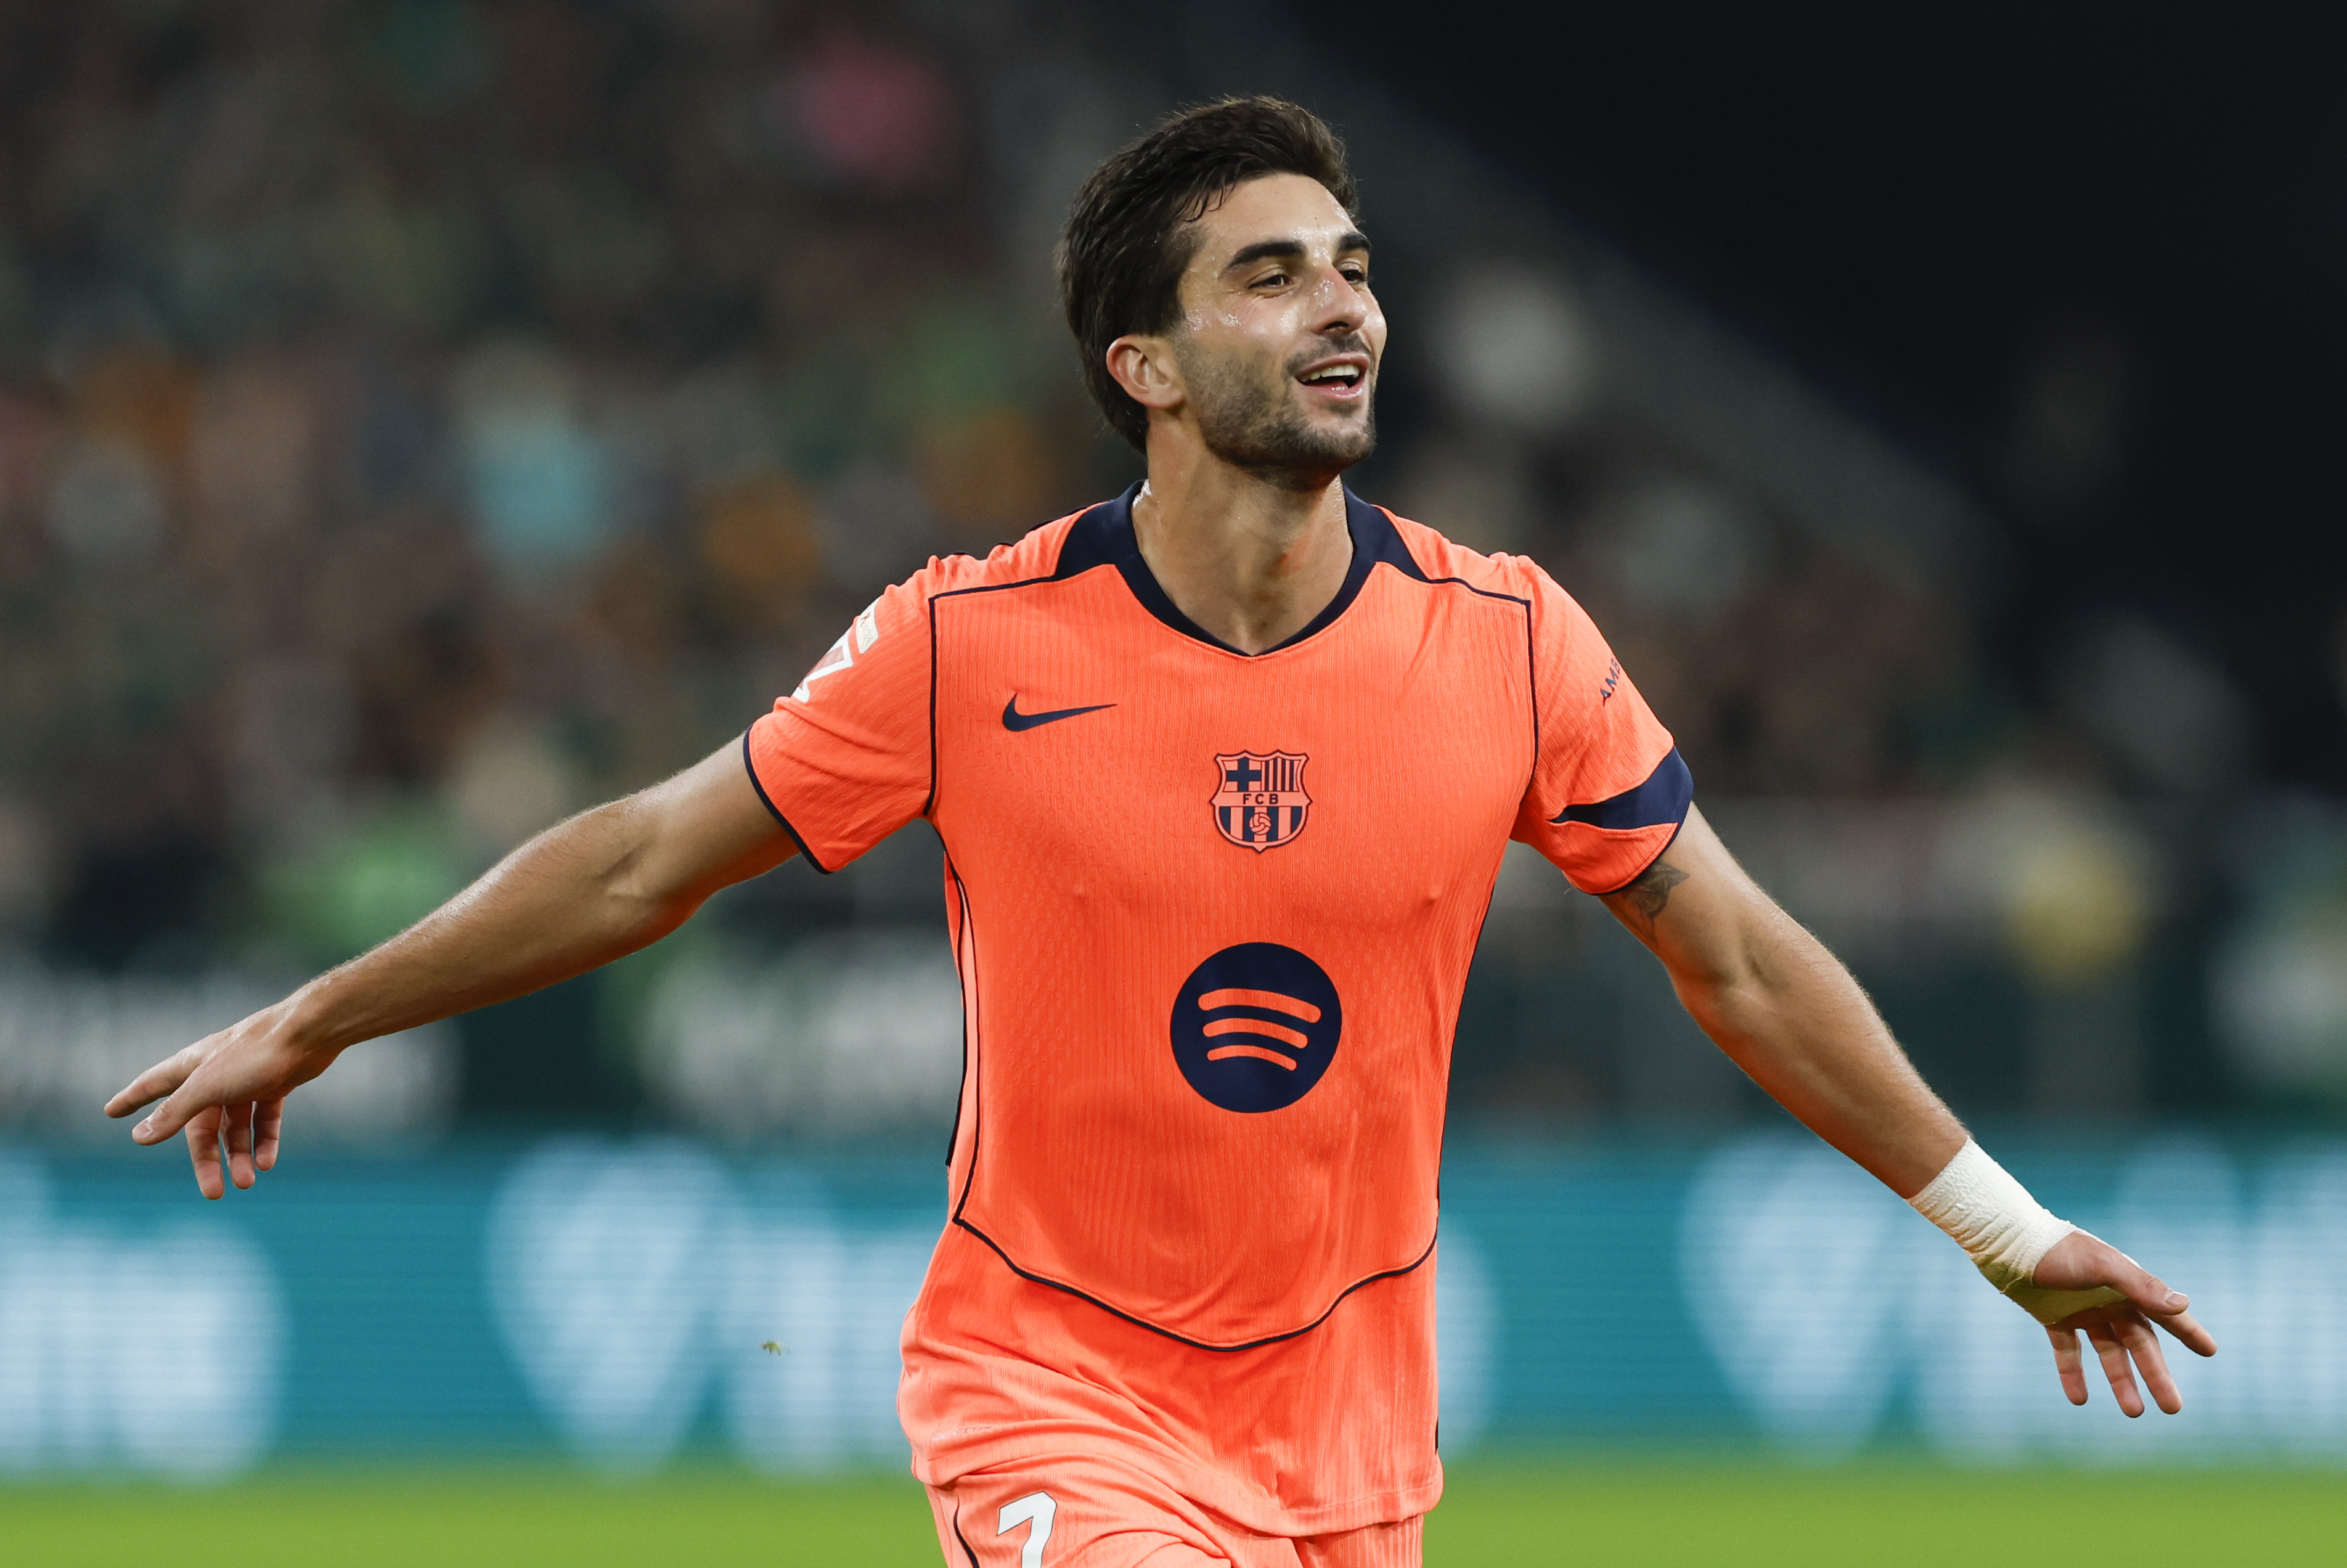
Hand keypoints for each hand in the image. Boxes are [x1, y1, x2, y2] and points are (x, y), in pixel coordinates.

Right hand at [103, 1000, 335, 1199]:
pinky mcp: (276, 1082)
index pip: (153, 1085)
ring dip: (240, 1155)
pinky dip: (264, 1140)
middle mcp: (215, 1074)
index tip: (111, 1111)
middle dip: (207, 1159)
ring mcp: (246, 1079)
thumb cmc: (255, 1054)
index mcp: (192, 1067)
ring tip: (247, 1182)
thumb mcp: (208, 1087)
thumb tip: (140, 1136)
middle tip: (213, 1193)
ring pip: (236, 1126)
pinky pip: (264, 1118)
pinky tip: (267, 1163)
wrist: (310, 1034)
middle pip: (202, 1125)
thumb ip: (175, 1111)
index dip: (132, 1098)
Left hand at [2030, 1229, 2217, 1416]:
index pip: (2166, 1315)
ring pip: (2108, 1353)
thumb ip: (2142, 1286)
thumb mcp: (2104, 1266)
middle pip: (2140, 1344)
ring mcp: (2083, 1311)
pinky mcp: (2054, 1318)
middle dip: (2157, 1375)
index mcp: (2128, 1287)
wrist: (2011, 1244)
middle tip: (2173, 1408)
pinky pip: (2068, 1352)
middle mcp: (2110, 1301)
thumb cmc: (2061, 1250)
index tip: (2210, 1351)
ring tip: (2133, 1411)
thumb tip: (2183, 1305)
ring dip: (2121, 1381)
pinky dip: (2073, 1374)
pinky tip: (2078, 1399)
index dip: (2188, 1332)